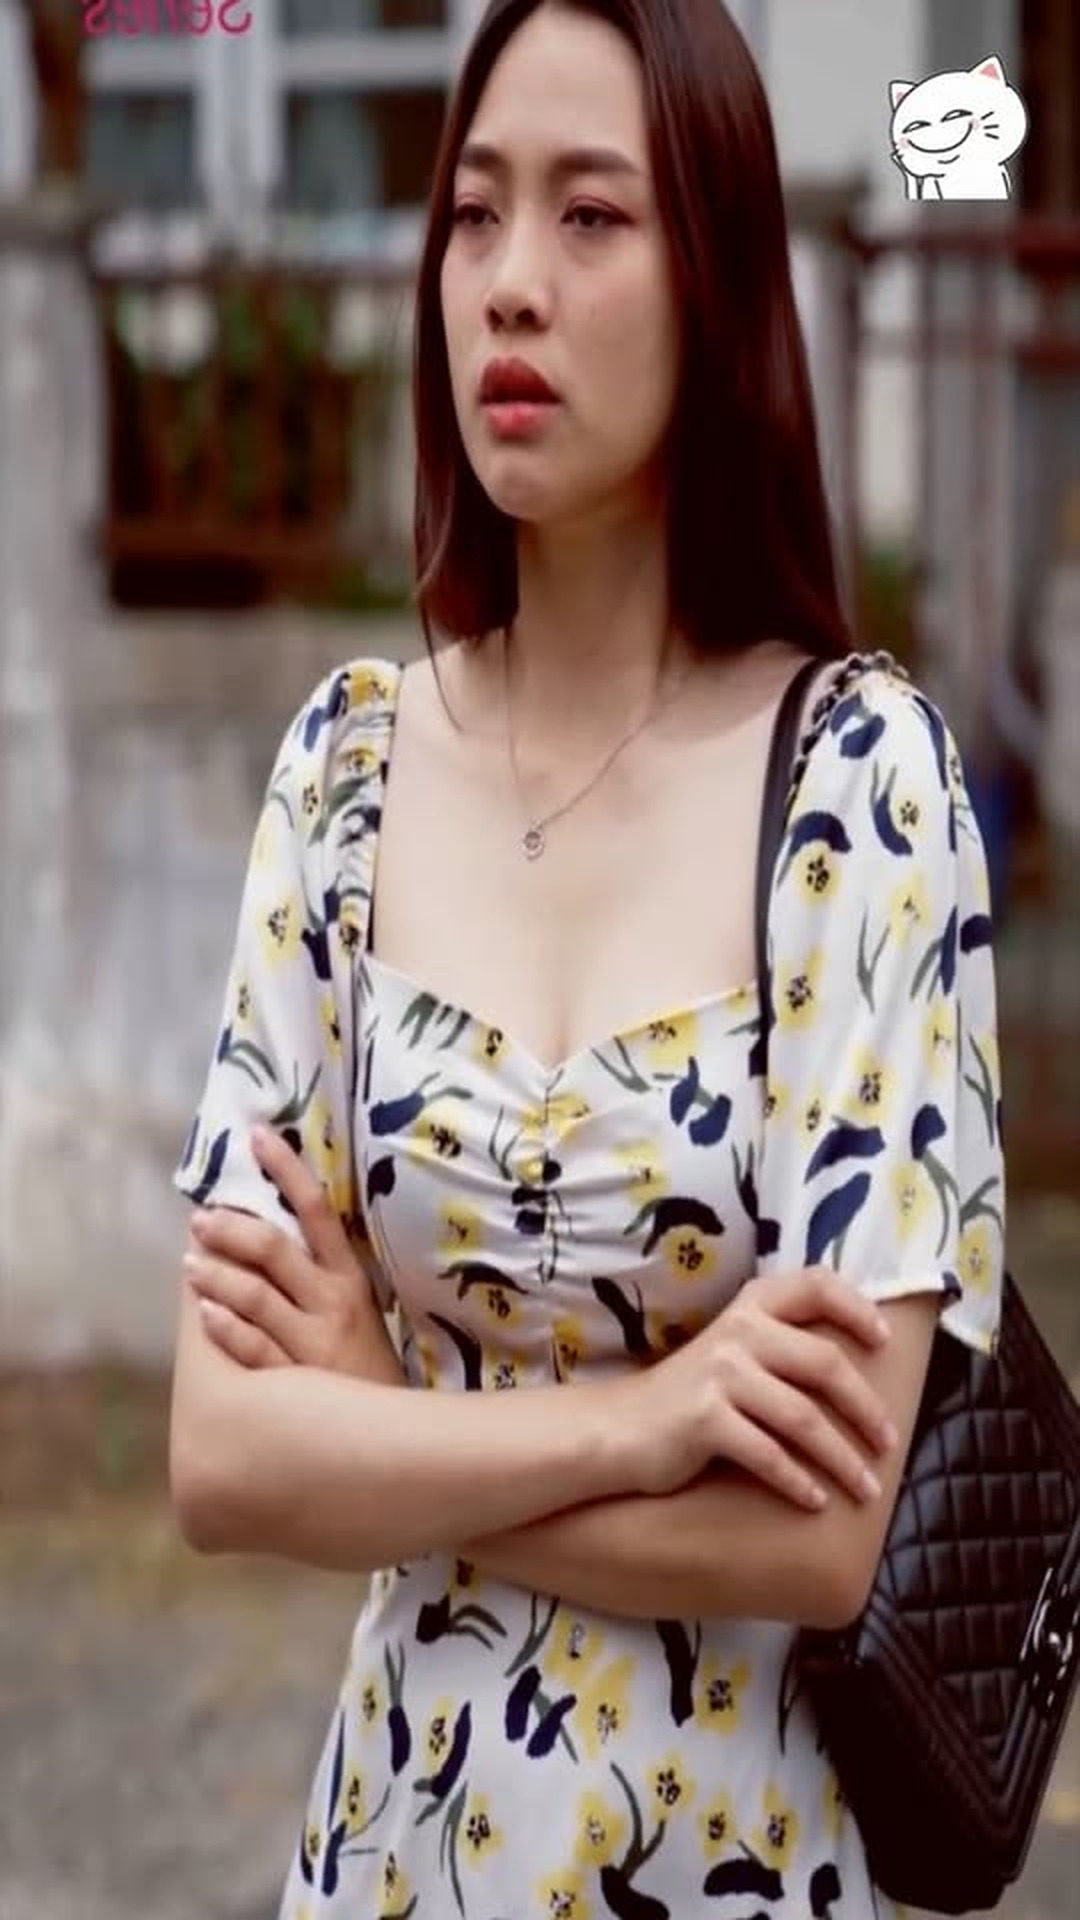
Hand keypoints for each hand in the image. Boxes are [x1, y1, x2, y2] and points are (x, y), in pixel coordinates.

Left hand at [182, 1126, 377, 1374]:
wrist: (393, 1433)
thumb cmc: (365, 1368)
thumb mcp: (359, 1311)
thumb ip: (321, 1273)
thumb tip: (271, 1228)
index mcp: (349, 1277)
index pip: (318, 1209)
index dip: (287, 1169)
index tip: (258, 1136)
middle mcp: (332, 1301)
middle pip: (274, 1249)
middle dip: (232, 1227)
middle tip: (201, 1218)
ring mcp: (313, 1340)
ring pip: (255, 1296)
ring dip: (216, 1275)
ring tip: (190, 1262)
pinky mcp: (296, 1380)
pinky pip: (253, 1348)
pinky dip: (226, 1328)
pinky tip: (204, 1315)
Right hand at [618, 1266, 898, 1510]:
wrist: (620, 1430)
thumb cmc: (692, 1397)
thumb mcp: (734, 1353)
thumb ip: (782, 1345)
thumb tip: (862, 1370)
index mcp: (750, 1306)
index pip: (816, 1284)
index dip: (857, 1307)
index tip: (884, 1342)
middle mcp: (738, 1332)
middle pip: (825, 1363)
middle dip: (866, 1409)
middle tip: (889, 1444)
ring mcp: (720, 1374)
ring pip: (804, 1419)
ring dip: (843, 1460)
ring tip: (866, 1489)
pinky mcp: (704, 1419)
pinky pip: (769, 1455)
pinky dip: (799, 1483)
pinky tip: (816, 1501)